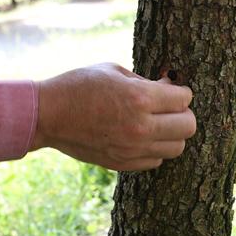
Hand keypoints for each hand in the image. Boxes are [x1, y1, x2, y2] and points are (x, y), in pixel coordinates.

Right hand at [33, 63, 195, 170]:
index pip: (184, 99)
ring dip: (172, 133)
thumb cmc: (78, 85)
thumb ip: (145, 82)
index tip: (171, 89)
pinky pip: (157, 161)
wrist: (47, 115)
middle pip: (188, 126)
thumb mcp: (114, 71)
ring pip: (177, 148)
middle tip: (170, 107)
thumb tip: (168, 89)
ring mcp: (132, 149)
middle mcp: (141, 126)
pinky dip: (156, 148)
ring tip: (158, 122)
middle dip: (183, 113)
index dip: (181, 91)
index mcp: (140, 98)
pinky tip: (143, 136)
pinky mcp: (123, 164)